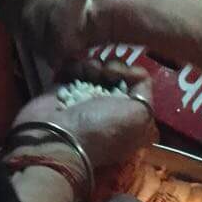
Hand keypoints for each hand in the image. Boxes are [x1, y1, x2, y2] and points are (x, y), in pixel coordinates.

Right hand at [11, 60, 155, 170]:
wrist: (57, 137)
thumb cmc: (101, 128)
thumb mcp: (138, 116)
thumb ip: (144, 91)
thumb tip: (134, 74)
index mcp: (130, 117)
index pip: (137, 83)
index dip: (131, 73)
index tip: (120, 74)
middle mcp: (110, 107)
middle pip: (116, 72)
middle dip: (110, 66)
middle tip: (103, 73)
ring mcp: (87, 99)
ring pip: (96, 67)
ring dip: (92, 65)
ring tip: (85, 72)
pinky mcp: (65, 91)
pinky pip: (75, 68)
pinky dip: (75, 65)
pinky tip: (74, 70)